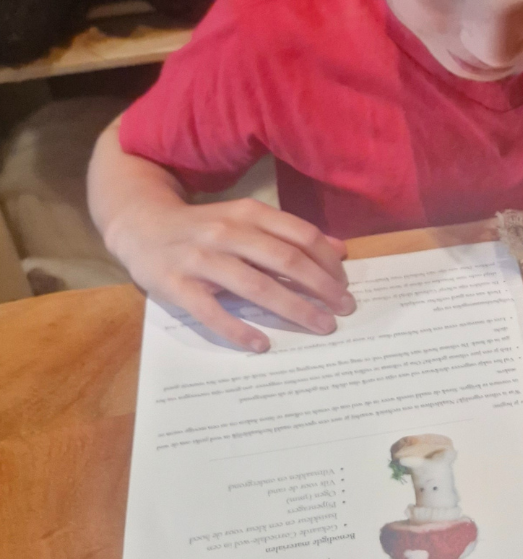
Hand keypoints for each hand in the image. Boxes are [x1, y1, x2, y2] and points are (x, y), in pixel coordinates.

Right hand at [106, 197, 354, 350]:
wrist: (140, 225)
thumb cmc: (204, 227)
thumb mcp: (247, 220)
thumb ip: (290, 233)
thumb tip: (339, 250)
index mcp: (248, 213)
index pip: (300, 235)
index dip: (327, 261)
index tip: (345, 283)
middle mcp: (227, 233)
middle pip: (285, 260)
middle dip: (321, 287)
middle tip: (345, 308)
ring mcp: (200, 259)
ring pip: (255, 285)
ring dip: (293, 308)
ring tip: (320, 326)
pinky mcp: (175, 286)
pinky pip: (211, 312)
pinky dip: (238, 330)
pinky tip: (262, 345)